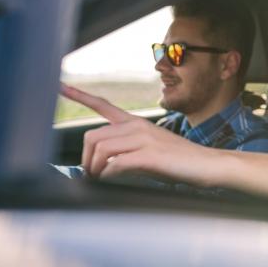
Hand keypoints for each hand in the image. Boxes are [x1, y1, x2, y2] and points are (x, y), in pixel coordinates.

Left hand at [60, 83, 212, 182]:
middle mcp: (138, 126)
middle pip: (92, 136)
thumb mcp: (151, 148)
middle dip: (86, 159)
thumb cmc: (179, 161)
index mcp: (137, 122)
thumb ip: (128, 149)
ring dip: (94, 169)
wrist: (207, 164)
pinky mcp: (149, 155)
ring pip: (100, 150)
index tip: (60, 86)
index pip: (103, 105)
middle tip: (91, 175)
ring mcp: (144, 139)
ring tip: (100, 180)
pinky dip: (108, 175)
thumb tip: (104, 163)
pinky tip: (113, 180)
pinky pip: (115, 164)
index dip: (80, 95)